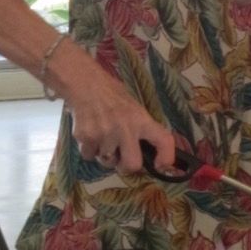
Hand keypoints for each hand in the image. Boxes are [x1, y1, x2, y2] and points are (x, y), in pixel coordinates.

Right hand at [62, 57, 175, 173]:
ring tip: (102, 136)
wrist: (84, 83)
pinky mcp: (85, 137)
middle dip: (125, 166)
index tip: (160, 165)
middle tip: (121, 158)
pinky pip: (89, 155)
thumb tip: (149, 150)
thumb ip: (141, 128)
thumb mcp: (133, 107)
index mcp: (141, 119)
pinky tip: (89, 133)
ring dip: (104, 154)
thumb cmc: (112, 95)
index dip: (166, 157)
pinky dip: (89, 149)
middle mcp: (125, 128)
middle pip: (132, 165)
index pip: (163, 140)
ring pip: (107, 162)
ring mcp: (104, 134)